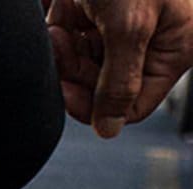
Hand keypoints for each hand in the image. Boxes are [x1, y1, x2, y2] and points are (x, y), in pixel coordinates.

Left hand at [47, 0, 192, 135]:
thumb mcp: (130, 25)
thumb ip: (119, 81)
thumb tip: (108, 131)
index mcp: (176, 45)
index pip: (132, 105)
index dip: (94, 106)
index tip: (65, 90)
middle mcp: (152, 40)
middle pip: (101, 86)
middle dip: (75, 72)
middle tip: (60, 46)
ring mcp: (124, 26)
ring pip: (82, 64)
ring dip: (63, 52)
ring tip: (59, 28)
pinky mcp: (99, 9)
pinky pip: (72, 38)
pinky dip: (58, 31)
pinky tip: (58, 14)